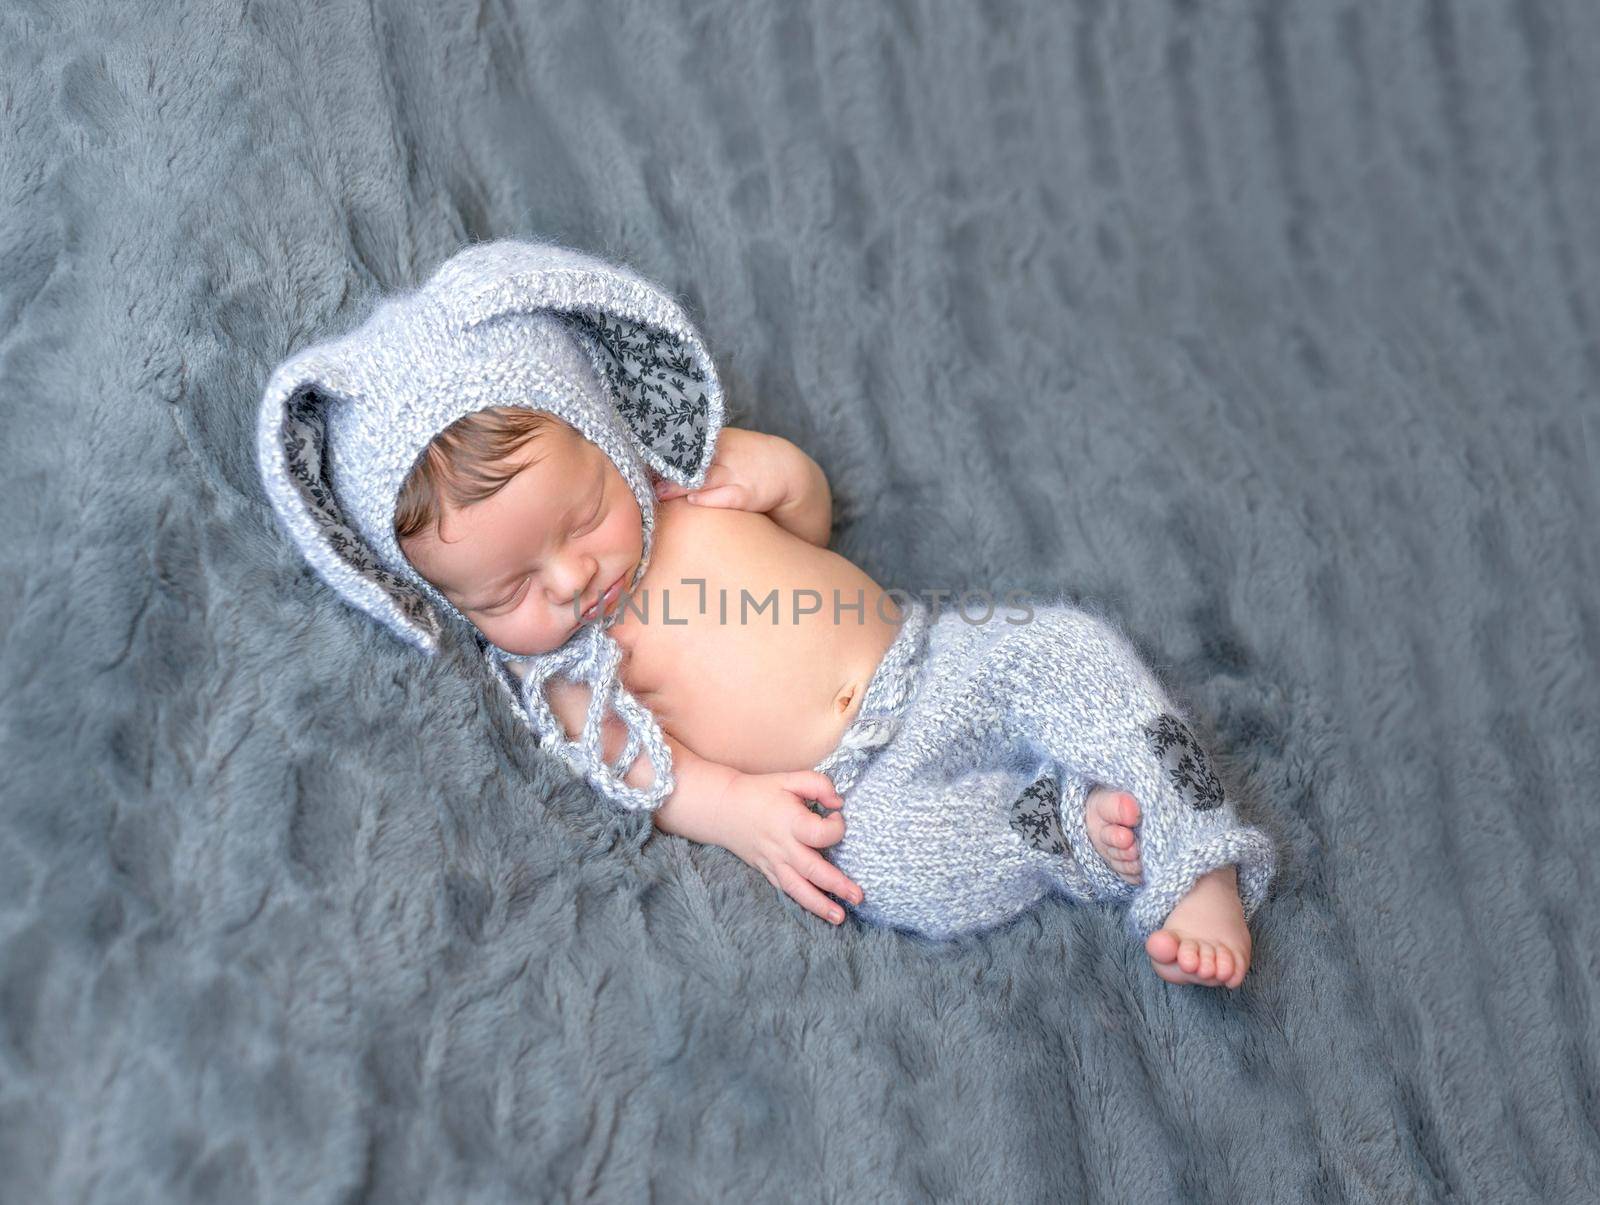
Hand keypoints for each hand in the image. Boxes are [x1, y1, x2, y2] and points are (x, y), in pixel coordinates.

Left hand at [653, 427, 788, 514]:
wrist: (785, 468)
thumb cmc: (745, 458)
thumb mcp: (723, 444)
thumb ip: (694, 451)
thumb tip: (655, 459)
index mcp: (716, 439)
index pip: (684, 443)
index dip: (662, 453)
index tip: (639, 459)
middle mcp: (725, 453)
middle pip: (690, 461)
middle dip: (666, 470)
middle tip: (641, 479)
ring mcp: (736, 473)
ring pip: (704, 479)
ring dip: (681, 486)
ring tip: (660, 493)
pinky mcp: (747, 494)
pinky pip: (726, 496)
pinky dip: (710, 498)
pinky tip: (693, 500)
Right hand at [716, 769, 864, 925]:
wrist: (723, 808)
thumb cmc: (760, 792)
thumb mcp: (790, 779)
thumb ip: (819, 785)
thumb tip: (838, 803)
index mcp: (789, 822)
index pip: (819, 834)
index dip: (836, 827)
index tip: (836, 816)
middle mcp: (782, 847)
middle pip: (812, 871)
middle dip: (837, 885)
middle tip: (858, 897)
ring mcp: (774, 863)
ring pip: (797, 889)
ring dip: (819, 905)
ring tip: (839, 917)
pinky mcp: (768, 871)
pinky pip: (787, 890)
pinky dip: (802, 902)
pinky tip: (819, 911)